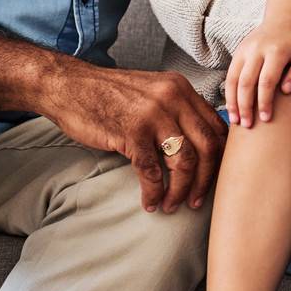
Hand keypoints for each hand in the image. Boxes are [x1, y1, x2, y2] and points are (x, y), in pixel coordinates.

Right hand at [37, 63, 223, 212]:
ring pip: (184, 162)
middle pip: (208, 147)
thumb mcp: (153, 92)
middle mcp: (173, 98)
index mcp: (182, 89)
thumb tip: (201, 144)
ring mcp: (153, 114)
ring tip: (172, 205)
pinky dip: (153, 192)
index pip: (217, 127)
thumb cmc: (109, 95)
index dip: (221, 158)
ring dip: (181, 191)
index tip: (216, 179)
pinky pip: (152, 172)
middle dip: (206, 180)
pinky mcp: (132, 132)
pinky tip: (150, 203)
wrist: (68, 86)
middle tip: (197, 201)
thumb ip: (177, 110)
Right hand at [224, 23, 290, 129]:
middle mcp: (256, 49)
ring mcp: (244, 50)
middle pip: (247, 81)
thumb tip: (286, 90)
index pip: (267, 80)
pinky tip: (232, 109)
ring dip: (233, 102)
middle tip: (248, 125)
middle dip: (245, 105)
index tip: (266, 119)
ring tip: (236, 121)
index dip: (264, 101)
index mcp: (276, 50)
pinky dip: (228, 94)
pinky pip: (229, 75)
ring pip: (233, 79)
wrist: (283, 20)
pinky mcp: (237, 53)